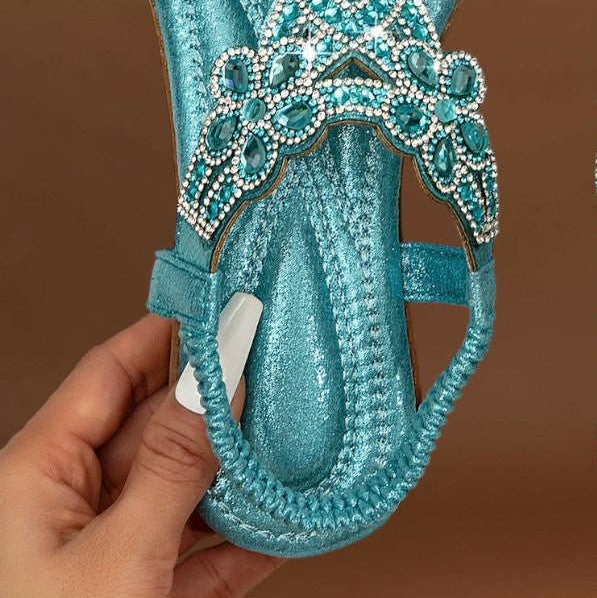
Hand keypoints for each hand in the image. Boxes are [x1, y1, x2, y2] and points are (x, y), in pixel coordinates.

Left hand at [0, 314, 281, 596]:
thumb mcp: (117, 553)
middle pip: (153, 428)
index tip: (231, 304)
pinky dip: (242, 541)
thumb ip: (174, 461)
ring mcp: (101, 556)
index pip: (111, 372)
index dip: (172, 331)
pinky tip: (284, 523)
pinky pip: (196, 555)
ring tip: (295, 444)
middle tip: (280, 369)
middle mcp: (65, 508)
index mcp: (37, 476)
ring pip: (181, 491)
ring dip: (239, 475)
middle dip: (218, 402)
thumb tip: (220, 373)